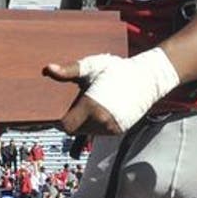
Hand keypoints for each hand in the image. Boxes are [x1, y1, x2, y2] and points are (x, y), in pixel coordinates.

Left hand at [43, 49, 179, 134]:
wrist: (148, 78)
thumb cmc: (118, 69)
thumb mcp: (92, 66)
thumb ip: (69, 70)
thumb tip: (49, 69)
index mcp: (92, 106)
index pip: (66, 126)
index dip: (59, 120)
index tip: (58, 111)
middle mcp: (102, 121)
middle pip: (75, 130)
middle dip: (72, 119)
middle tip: (75, 103)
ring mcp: (111, 127)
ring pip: (87, 131)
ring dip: (84, 122)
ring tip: (89, 104)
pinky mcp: (119, 130)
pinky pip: (99, 131)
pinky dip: (96, 123)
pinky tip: (100, 108)